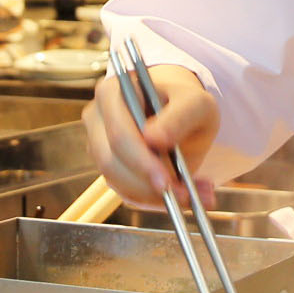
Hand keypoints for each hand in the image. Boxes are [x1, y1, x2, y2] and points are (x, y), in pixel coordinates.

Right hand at [83, 64, 218, 209]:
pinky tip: (180, 194)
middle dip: (146, 184)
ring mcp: (99, 146)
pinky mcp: (109, 169)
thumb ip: (179, 117)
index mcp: (112, 92)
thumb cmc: (185, 104)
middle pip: (110, 161)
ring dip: (154, 196)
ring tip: (191, 193)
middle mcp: (97, 118)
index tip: (166, 181)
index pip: (119, 133)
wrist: (180, 116)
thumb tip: (153, 138)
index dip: (140, 160)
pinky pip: (126, 193)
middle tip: (181, 195)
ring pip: (117, 182)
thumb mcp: (196, 104)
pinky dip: (154, 200)